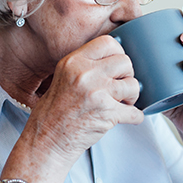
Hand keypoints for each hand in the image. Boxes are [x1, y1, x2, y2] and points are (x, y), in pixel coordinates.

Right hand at [24, 35, 143, 164]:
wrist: (47, 140)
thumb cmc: (53, 113)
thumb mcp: (62, 78)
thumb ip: (85, 67)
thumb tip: (113, 60)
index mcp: (73, 62)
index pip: (107, 42)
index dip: (119, 53)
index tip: (118, 65)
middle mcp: (85, 74)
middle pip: (125, 61)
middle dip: (128, 75)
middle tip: (121, 87)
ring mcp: (97, 93)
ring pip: (133, 85)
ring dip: (132, 96)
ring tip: (123, 103)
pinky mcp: (107, 113)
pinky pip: (134, 112)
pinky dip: (135, 117)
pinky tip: (128, 117)